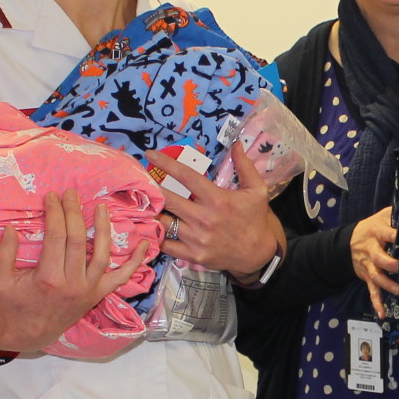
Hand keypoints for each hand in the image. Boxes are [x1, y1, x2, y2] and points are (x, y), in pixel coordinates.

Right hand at [0, 190, 154, 351]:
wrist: (29, 334)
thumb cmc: (13, 305)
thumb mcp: (0, 281)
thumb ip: (4, 253)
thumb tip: (11, 227)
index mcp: (49, 278)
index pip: (56, 236)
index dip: (55, 212)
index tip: (51, 197)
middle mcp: (73, 284)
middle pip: (79, 240)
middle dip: (74, 213)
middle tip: (71, 194)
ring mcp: (88, 290)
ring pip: (102, 254)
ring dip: (104, 228)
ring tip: (101, 207)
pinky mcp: (97, 295)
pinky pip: (121, 278)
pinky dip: (135, 262)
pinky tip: (145, 245)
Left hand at [147, 145, 281, 275]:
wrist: (258, 254)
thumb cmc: (255, 219)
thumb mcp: (257, 190)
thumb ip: (244, 166)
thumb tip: (236, 143)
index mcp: (217, 199)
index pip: (186, 176)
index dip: (165, 163)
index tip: (150, 155)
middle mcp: (204, 218)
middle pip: (168, 199)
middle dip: (151, 188)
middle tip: (141, 181)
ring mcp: (196, 239)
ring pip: (164, 222)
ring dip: (154, 211)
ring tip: (145, 203)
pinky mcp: (193, 255)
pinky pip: (167, 245)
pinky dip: (158, 236)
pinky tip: (153, 227)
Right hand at [349, 208, 398, 317]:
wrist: (347, 242)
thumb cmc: (371, 227)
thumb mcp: (382, 216)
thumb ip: (397, 213)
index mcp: (377, 232)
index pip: (388, 233)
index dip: (396, 235)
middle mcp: (371, 250)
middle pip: (380, 258)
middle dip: (391, 264)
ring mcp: (368, 266)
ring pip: (376, 276)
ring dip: (387, 284)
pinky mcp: (367, 277)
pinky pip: (372, 291)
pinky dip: (376, 303)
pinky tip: (382, 314)